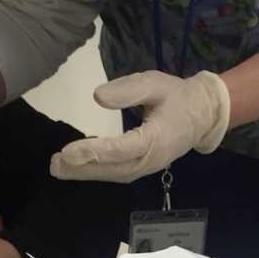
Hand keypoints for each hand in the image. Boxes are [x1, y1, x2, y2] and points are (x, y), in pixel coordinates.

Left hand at [49, 70, 230, 183]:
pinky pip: (118, 173)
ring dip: (86, 173)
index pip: (120, 149)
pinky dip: (97, 172)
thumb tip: (98, 97)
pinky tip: (77, 168)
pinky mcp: (144, 167)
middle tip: (55, 164)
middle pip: (113, 168)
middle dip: (83, 168)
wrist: (203, 114)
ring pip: (114, 174)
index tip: (68, 151)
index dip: (93, 151)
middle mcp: (151, 159)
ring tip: (59, 168)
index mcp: (156, 138)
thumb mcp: (155, 83)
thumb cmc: (178, 96)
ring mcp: (148, 166)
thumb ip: (128, 90)